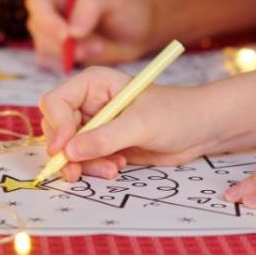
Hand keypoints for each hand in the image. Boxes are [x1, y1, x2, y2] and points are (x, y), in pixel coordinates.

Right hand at [26, 0, 153, 66]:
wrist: (138, 32)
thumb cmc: (127, 9)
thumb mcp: (114, 0)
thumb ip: (91, 7)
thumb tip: (72, 30)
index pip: (38, 1)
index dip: (47, 19)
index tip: (66, 36)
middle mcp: (50, 8)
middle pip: (37, 27)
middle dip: (62, 42)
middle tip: (95, 47)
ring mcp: (52, 31)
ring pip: (44, 47)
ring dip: (70, 53)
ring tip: (99, 48)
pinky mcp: (57, 52)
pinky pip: (51, 62)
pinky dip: (69, 62)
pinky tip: (90, 55)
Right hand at [40, 67, 225, 181]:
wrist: (200, 129)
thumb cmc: (175, 114)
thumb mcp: (141, 124)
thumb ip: (105, 137)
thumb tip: (69, 151)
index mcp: (94, 83)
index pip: (55, 102)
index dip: (56, 125)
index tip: (65, 149)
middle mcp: (89, 101)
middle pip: (56, 128)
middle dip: (67, 151)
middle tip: (79, 170)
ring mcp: (95, 123)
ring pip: (68, 148)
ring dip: (83, 164)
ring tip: (112, 169)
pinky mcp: (103, 143)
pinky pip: (84, 159)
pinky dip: (94, 167)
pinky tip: (117, 166)